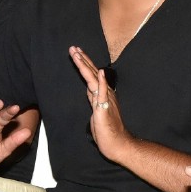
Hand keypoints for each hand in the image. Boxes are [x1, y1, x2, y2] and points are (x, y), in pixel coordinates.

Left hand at [70, 46, 132, 162]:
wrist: (117, 144)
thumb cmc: (107, 131)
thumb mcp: (96, 111)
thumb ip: (94, 99)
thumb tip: (89, 90)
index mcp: (102, 94)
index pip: (91, 75)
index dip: (84, 63)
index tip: (76, 53)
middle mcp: (105, 94)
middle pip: (92, 73)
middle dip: (82, 59)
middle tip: (73, 47)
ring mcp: (106, 100)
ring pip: (94, 79)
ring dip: (86, 66)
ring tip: (77, 54)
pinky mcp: (105, 109)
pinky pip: (103, 93)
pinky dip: (101, 82)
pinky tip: (100, 72)